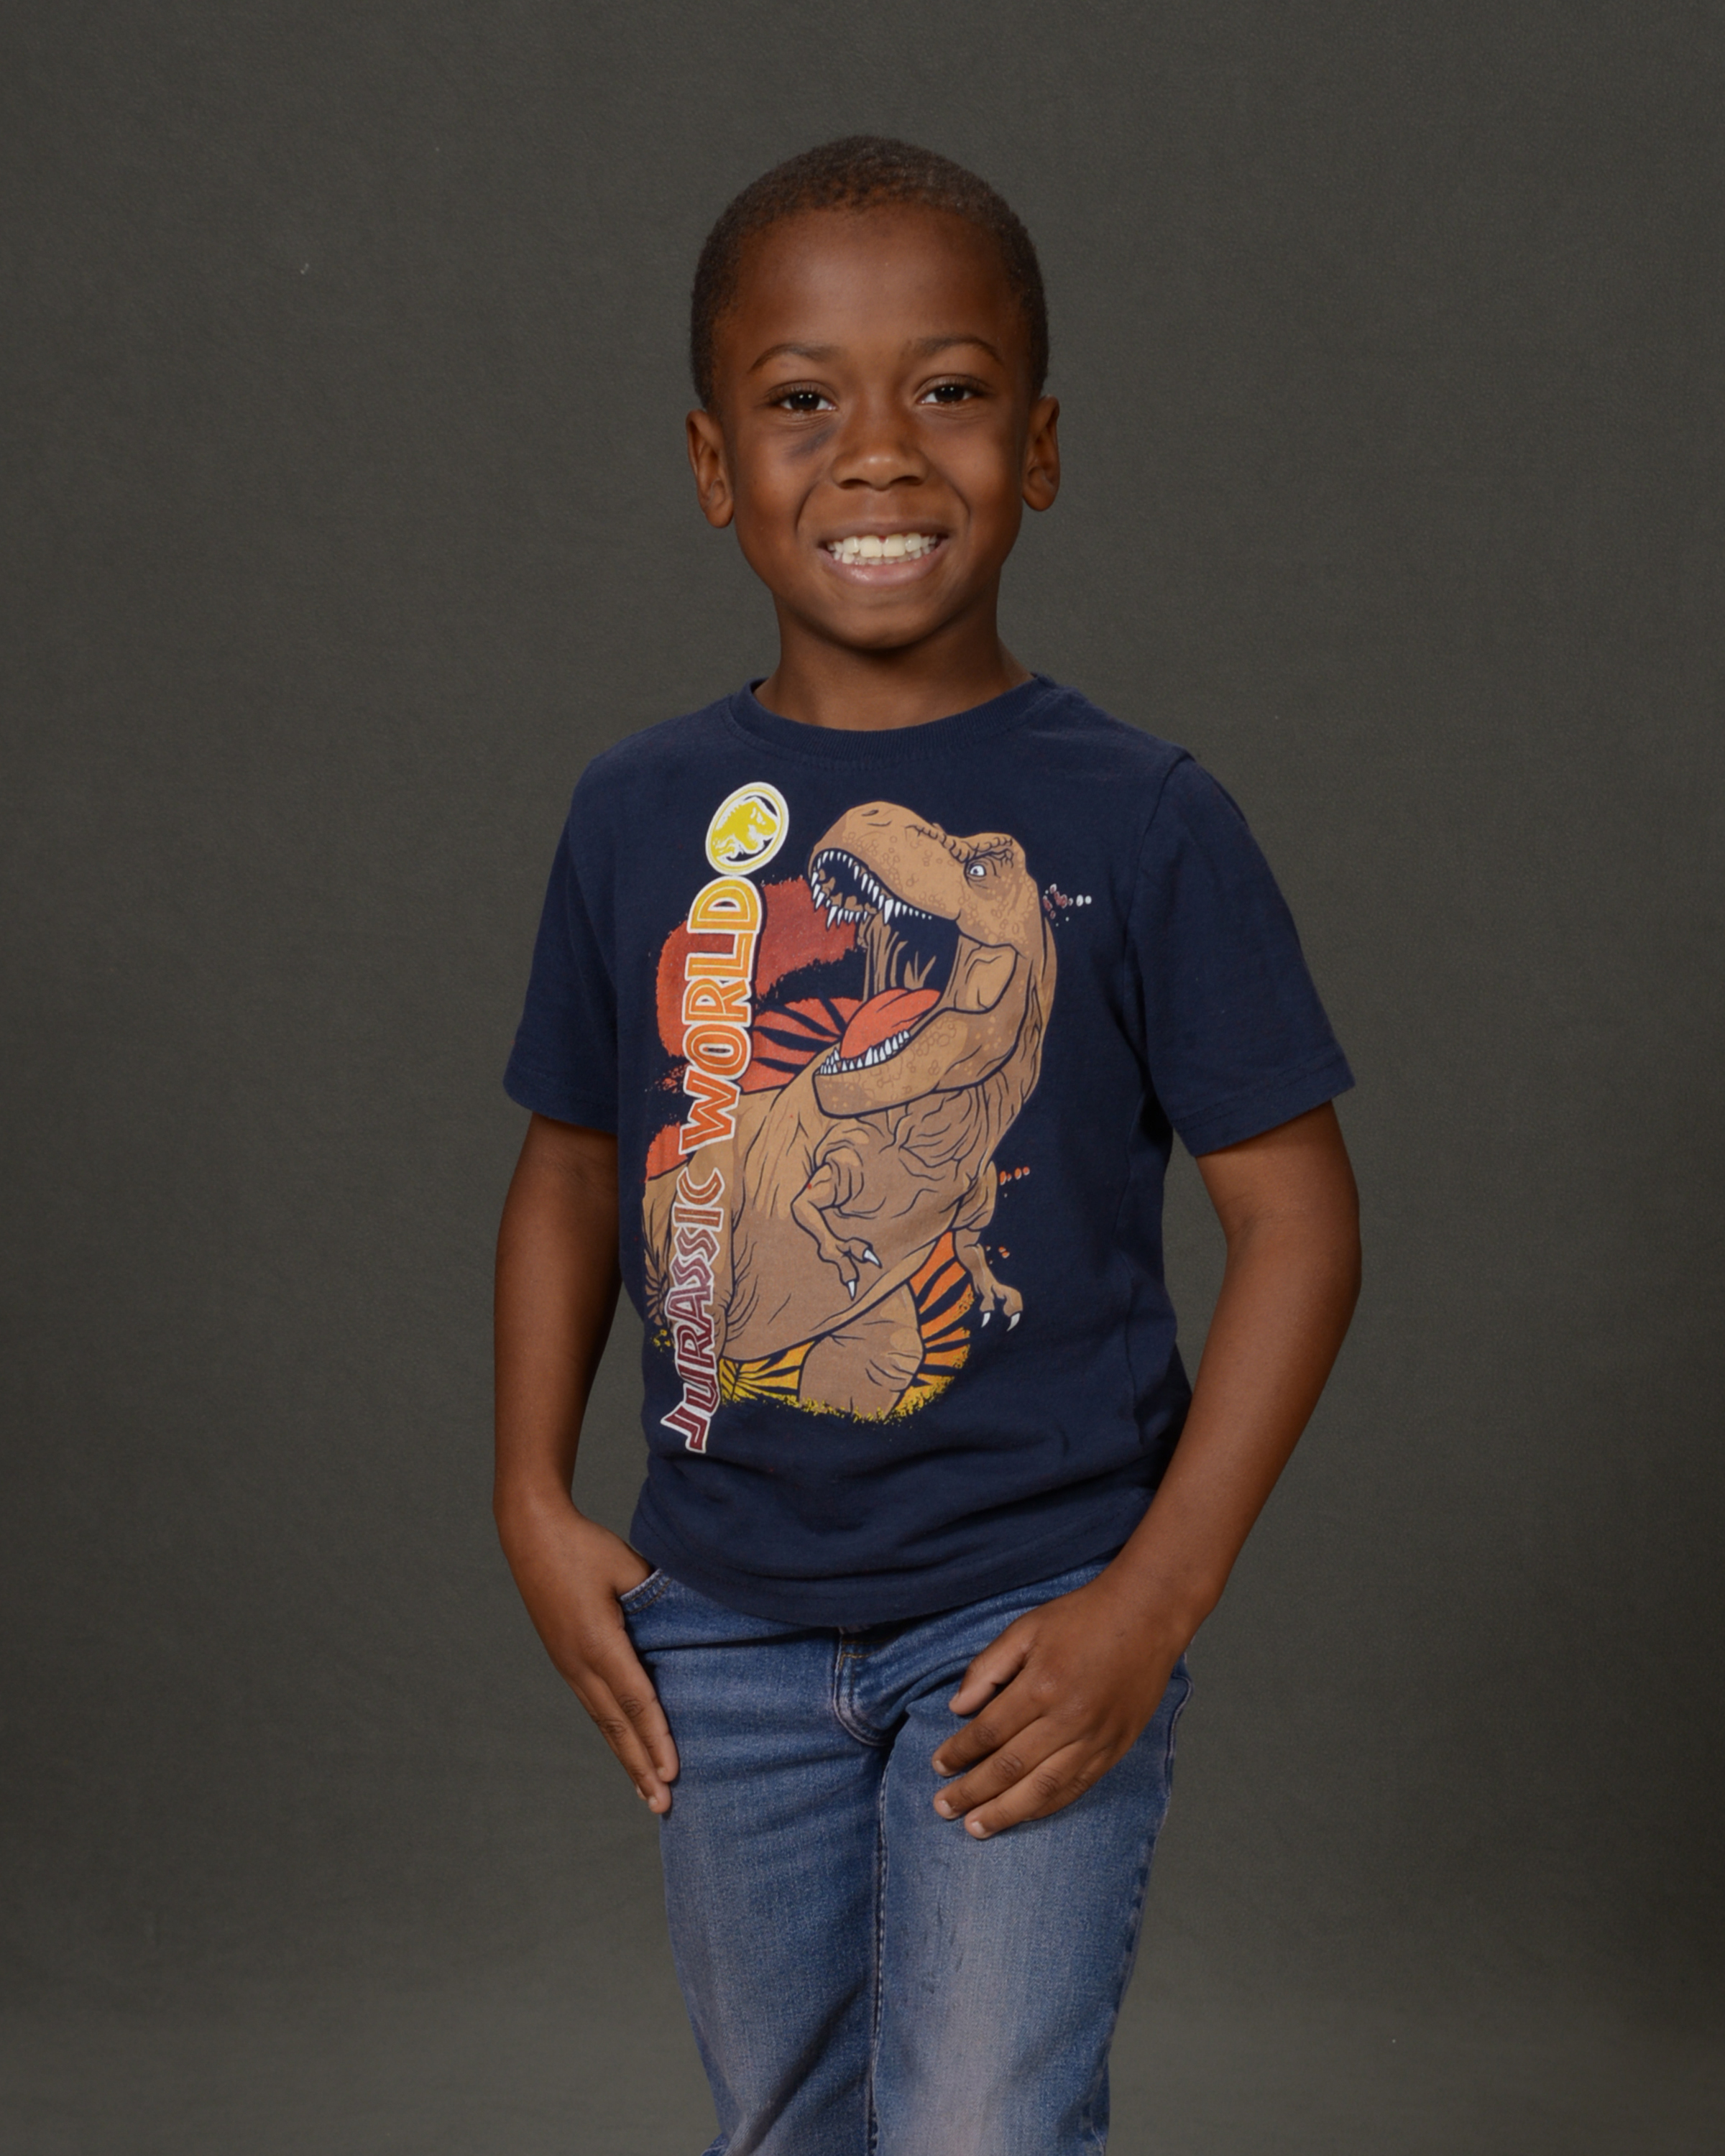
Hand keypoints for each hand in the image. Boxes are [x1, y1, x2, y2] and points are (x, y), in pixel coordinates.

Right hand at [497, 1498, 679, 1812]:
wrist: (531, 1535)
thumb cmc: (584, 1546)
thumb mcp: (628, 1567)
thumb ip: (656, 1600)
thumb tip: (686, 1629)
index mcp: (599, 1643)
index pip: (636, 1701)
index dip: (657, 1739)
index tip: (674, 1774)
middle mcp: (580, 1663)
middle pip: (617, 1726)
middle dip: (642, 1767)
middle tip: (664, 1808)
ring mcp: (568, 1665)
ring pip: (602, 1722)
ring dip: (626, 1758)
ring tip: (647, 1793)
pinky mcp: (565, 1659)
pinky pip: (593, 1706)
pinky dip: (612, 1733)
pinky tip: (622, 1747)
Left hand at [928, 1571, 1190, 1837]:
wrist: (1148, 1616)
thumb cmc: (1082, 1618)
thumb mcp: (1025, 1628)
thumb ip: (987, 1668)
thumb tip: (957, 1708)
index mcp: (1042, 1685)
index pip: (990, 1731)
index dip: (960, 1753)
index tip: (938, 1766)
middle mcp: (1069, 1719)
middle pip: (1011, 1768)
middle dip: (973, 1792)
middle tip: (944, 1808)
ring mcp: (1095, 1739)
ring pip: (1043, 1789)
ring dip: (1006, 1812)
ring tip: (976, 1828)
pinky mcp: (1115, 1749)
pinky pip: (1076, 1788)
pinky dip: (1046, 1806)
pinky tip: (1023, 1815)